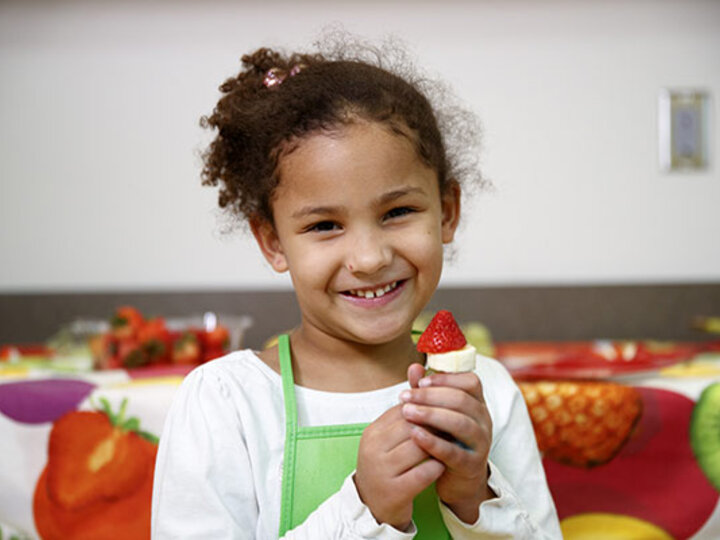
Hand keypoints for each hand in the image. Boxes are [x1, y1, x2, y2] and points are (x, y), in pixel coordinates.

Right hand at [355, 403, 444, 530]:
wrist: (372, 505)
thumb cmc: (385, 465)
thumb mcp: (388, 438)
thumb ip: (405, 412)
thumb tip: (419, 373)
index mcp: (373, 433)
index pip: (404, 410)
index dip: (427, 409)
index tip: (445, 411)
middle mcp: (373, 450)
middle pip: (411, 426)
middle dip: (435, 424)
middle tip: (454, 425)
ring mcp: (382, 471)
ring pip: (418, 448)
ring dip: (438, 444)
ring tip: (450, 444)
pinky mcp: (395, 492)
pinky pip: (423, 474)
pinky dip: (436, 467)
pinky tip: (442, 465)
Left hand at [401, 364, 494, 523]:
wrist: (459, 479)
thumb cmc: (447, 438)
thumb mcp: (438, 412)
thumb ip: (426, 390)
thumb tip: (413, 367)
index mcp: (478, 402)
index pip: (470, 381)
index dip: (445, 379)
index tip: (421, 382)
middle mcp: (484, 420)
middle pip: (461, 400)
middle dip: (430, 396)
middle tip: (404, 397)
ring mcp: (481, 442)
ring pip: (460, 423)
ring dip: (430, 415)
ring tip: (406, 413)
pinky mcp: (471, 464)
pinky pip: (453, 451)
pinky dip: (433, 441)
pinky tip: (414, 434)